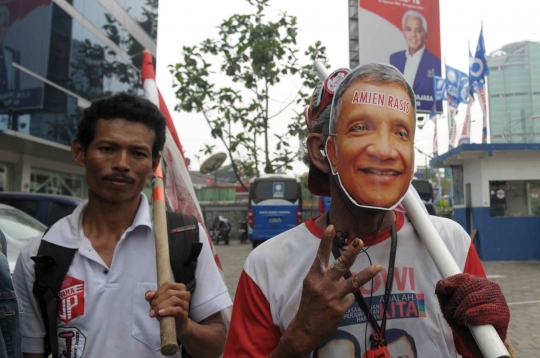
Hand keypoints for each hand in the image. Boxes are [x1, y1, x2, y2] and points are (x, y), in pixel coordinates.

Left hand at [145, 282, 191, 335]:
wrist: (176, 325)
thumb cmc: (167, 311)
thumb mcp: (158, 302)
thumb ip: (152, 296)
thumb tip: (148, 295)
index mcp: (180, 288)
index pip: (168, 285)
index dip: (158, 292)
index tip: (151, 299)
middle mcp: (185, 294)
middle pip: (169, 293)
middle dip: (158, 301)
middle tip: (151, 309)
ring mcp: (186, 304)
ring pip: (173, 300)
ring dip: (160, 306)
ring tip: (154, 313)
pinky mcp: (184, 313)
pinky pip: (177, 309)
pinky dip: (167, 310)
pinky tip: (160, 313)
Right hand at [281, 225, 381, 354]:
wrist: (304, 330)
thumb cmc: (309, 305)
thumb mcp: (310, 287)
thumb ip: (323, 276)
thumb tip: (342, 269)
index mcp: (313, 277)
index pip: (320, 256)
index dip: (326, 241)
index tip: (331, 227)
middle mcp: (323, 284)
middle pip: (340, 265)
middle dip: (351, 252)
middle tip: (359, 241)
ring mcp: (332, 296)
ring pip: (353, 282)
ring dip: (367, 274)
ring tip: (378, 267)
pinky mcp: (340, 308)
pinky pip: (350, 299)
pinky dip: (346, 300)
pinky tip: (339, 306)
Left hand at [435, 273, 509, 356]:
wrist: (481, 347)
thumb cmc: (466, 325)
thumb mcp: (451, 309)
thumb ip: (444, 296)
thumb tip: (440, 283)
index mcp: (480, 284)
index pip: (464, 277)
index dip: (451, 282)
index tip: (442, 289)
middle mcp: (492, 288)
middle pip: (467, 286)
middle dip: (454, 301)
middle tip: (451, 313)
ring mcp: (499, 300)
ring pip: (472, 298)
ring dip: (460, 311)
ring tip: (460, 319)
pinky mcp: (503, 315)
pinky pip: (482, 311)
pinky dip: (471, 317)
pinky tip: (468, 323)